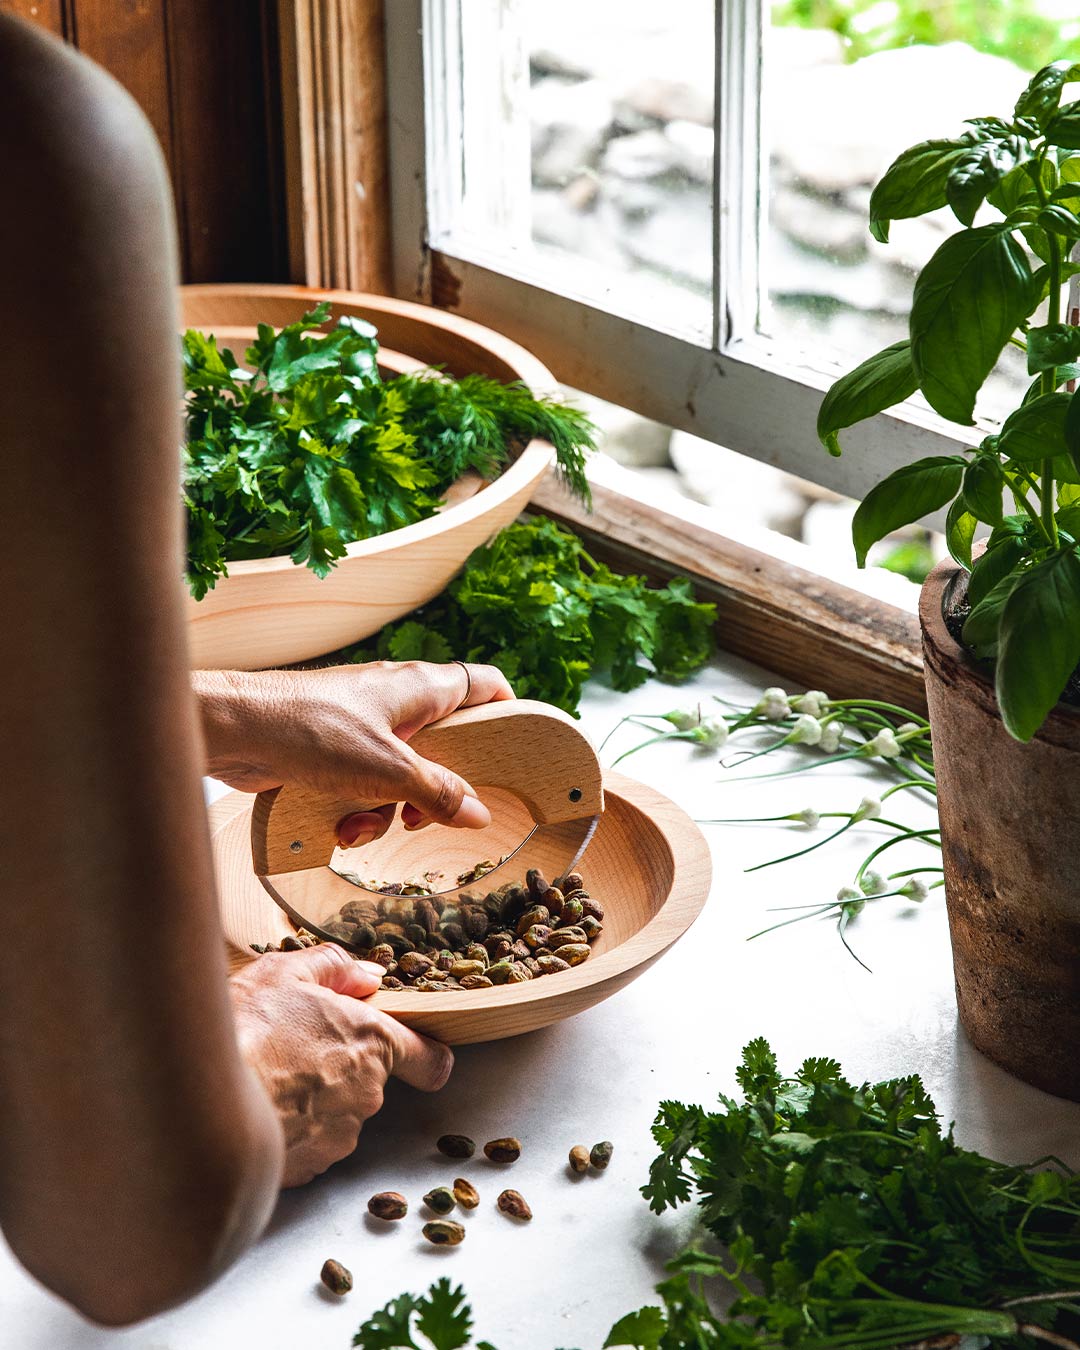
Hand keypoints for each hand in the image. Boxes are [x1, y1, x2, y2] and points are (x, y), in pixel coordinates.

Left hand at [194, 660, 514, 843]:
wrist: (235, 731)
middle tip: (423, 816)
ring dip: (389, 809)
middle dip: (434, 790)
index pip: (482, 683)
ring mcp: (362, 725)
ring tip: (366, 825)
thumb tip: (478, 813)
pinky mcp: (332, 749)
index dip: (505, 707)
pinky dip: (356, 808)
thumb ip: (437, 792)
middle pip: (442, 744)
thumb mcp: (388, 769)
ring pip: (400, 773)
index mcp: (419, 688)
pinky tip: (338, 825)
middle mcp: (394, 701)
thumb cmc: (312, 730)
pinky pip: (363, 784)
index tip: (514, 744)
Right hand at [229, 944, 452, 1186]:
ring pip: (335, 1113)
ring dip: (311, 1099)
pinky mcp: (308, 1168)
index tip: (411, 1055)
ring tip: (266, 1079)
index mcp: (372, 1042)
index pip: (429, 1060)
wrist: (199, 1100)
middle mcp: (367, 1093)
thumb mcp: (284, 972)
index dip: (423, 1056)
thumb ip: (334, 967)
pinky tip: (257, 1109)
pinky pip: (306, 1144)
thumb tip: (367, 976)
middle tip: (292, 1049)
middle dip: (338, 1067)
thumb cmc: (246, 1028)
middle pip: (368, 1080)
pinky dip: (288, 1129)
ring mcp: (339, 1136)